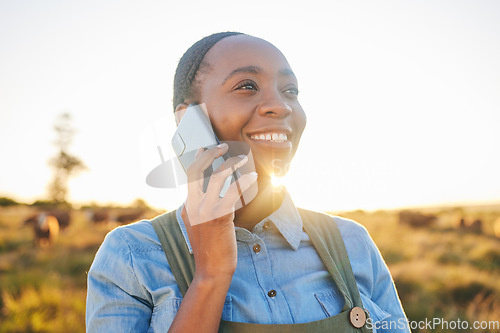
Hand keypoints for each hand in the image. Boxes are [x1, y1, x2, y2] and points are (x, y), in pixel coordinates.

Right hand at [183, 143, 257, 279]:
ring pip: (216, 177)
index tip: (205, 147)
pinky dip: (245, 182)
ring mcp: (204, 211)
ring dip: (231, 164)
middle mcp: (192, 206)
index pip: (189, 176)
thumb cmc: (210, 249)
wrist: (211, 270)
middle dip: (209, 154)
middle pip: (196, 170)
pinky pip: (233, 193)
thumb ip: (202, 209)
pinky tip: (253, 177)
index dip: (198, 159)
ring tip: (243, 159)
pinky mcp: (219, 217)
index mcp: (187, 207)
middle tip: (223, 146)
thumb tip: (216, 193)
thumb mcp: (199, 226)